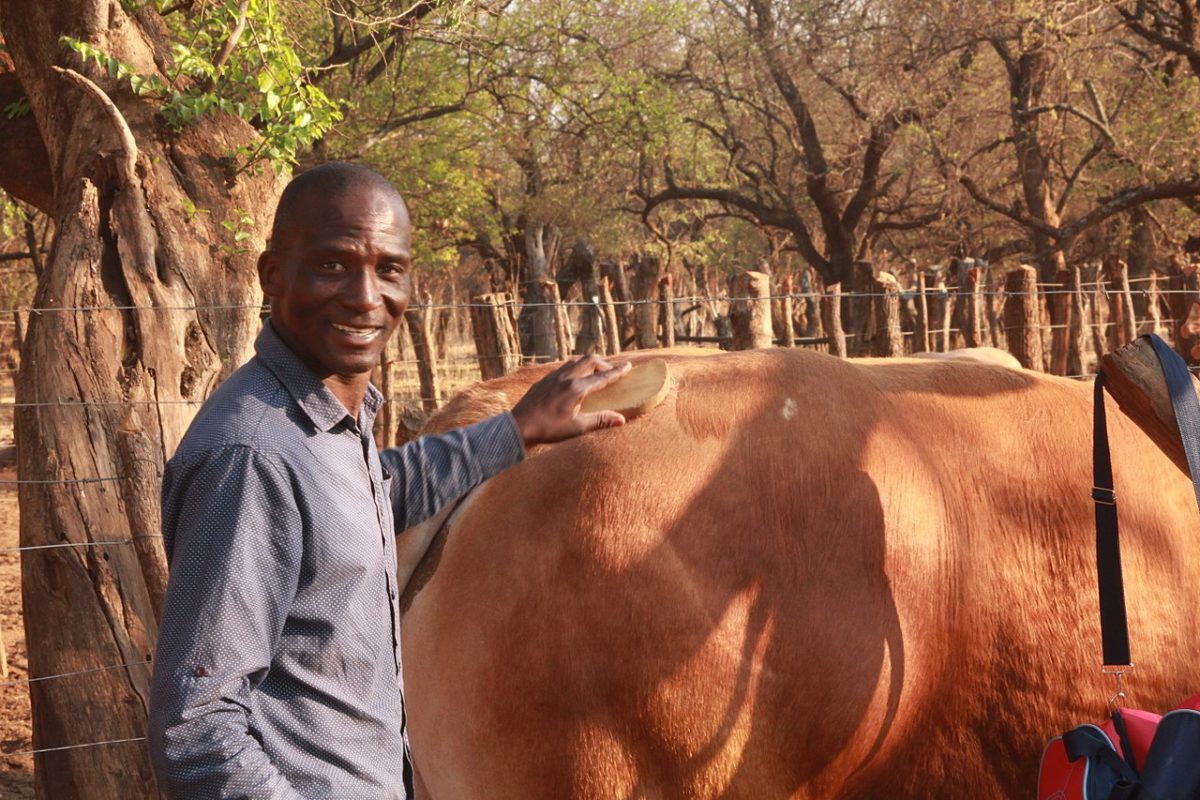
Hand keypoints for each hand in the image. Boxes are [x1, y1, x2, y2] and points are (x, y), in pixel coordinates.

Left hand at [510, 355, 632, 446]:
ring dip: (589, 364)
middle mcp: (566, 377)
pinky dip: (575, 368)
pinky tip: (573, 378)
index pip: (603, 377)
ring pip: (576, 361)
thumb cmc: (548, 429)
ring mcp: (553, 377)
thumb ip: (600, 421)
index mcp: (577, 388)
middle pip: (590, 361)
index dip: (618, 372)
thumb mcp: (577, 428)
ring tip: (595, 373)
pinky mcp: (544, 380)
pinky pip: (564, 367)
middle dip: (604, 364)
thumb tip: (621, 419)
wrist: (519, 426)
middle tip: (612, 372)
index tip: (629, 366)